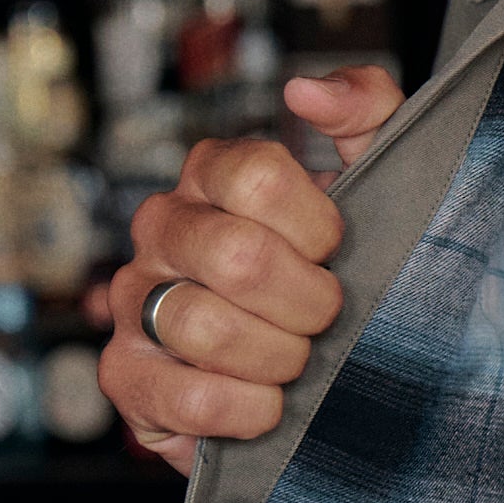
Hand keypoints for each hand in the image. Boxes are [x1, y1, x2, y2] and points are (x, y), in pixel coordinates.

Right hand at [100, 66, 406, 475]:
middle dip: (307, 301)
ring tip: (297, 361)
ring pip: (204, 327)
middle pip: (235, 255)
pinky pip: (186, 399)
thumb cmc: (341, 266)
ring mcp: (134, 300)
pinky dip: (245, 410)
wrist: (321, 370)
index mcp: (214, 173)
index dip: (317, 226)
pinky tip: (266, 404)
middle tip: (325, 317)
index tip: (336, 251)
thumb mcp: (377, 175)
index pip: (257, 175)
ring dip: (279, 357)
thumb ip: (366, 109)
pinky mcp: (126, 376)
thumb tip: (307, 91)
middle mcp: (162, 227)